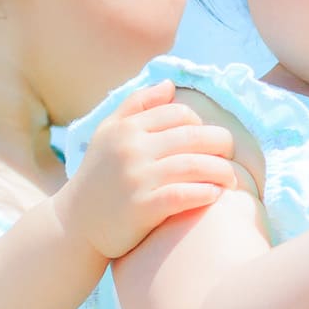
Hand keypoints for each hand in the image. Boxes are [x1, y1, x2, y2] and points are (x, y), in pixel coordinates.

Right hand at [62, 81, 238, 258]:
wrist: (75, 223)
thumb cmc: (99, 175)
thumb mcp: (108, 133)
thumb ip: (137, 104)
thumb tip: (170, 85)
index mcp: (127, 127)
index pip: (180, 113)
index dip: (202, 124)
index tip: (210, 140)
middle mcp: (131, 149)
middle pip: (193, 136)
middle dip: (222, 144)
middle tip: (231, 156)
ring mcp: (137, 178)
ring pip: (194, 165)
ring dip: (222, 171)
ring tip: (232, 179)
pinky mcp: (142, 208)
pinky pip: (184, 195)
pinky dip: (206, 193)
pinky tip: (216, 195)